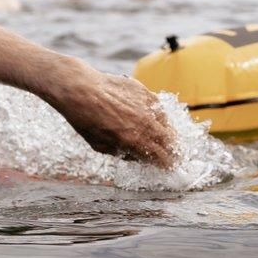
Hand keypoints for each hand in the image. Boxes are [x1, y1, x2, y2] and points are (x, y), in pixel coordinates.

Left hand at [48, 69, 175, 168]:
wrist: (80, 90)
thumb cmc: (85, 119)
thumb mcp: (100, 146)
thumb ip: (123, 153)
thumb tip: (139, 157)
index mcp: (134, 141)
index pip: (160, 157)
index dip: (167, 164)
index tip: (170, 168)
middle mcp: (144, 124)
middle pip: (169, 141)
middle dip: (174, 151)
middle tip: (176, 156)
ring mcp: (146, 106)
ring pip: (167, 123)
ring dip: (170, 134)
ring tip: (170, 139)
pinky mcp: (144, 92)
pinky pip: (159, 107)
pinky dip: (161, 116)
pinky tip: (159, 120)